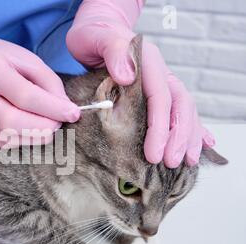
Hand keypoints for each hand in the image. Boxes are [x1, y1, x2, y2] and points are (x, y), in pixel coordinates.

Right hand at [0, 16, 79, 147]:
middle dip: (43, 127)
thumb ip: (50, 84)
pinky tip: (25, 127)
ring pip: (7, 138)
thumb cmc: (2, 59)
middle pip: (12, 122)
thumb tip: (66, 111)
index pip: (25, 96)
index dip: (52, 109)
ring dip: (33, 136)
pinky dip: (19, 138)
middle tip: (58, 122)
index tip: (73, 113)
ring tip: (44, 124)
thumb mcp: (29, 60)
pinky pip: (0, 142)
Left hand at [66, 0, 214, 166]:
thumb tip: (128, 76)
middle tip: (172, 163)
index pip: (160, 98)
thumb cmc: (92, 36)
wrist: (97, 29)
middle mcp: (159, 71)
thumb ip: (112, 52)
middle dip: (178, 136)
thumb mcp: (93, 39)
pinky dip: (192, 126)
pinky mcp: (156, 89)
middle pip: (178, 105)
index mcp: (147, 62)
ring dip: (188, 136)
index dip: (160, 128)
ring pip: (183, 109)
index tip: (153, 154)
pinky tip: (202, 142)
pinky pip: (178, 109)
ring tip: (187, 161)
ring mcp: (160, 81)